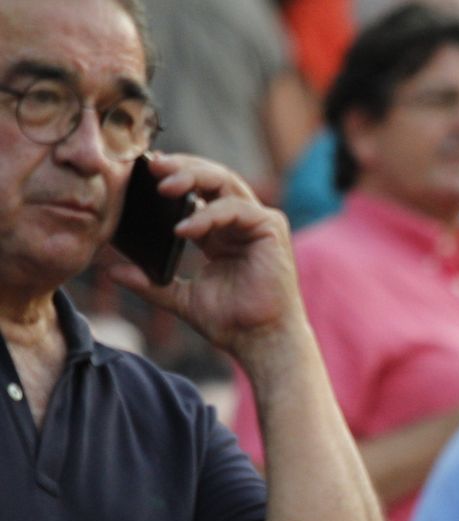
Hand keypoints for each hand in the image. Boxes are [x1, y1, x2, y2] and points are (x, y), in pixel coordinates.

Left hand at [107, 152, 309, 367]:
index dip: (172, 178)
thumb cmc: (232, 323)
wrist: (260, 342)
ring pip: (225, 182)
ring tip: (164, 186)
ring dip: (193, 177)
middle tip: (150, 165)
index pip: (196, 192)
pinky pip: (236, 209)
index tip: (140, 172)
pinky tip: (184, 228)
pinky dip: (209, 214)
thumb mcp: (181, 299)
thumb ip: (150, 283)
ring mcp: (258, 223)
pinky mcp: (271, 230)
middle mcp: (241, 222)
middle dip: (180, 167)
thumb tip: (111, 272)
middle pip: (211, 177)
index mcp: (220, 233)